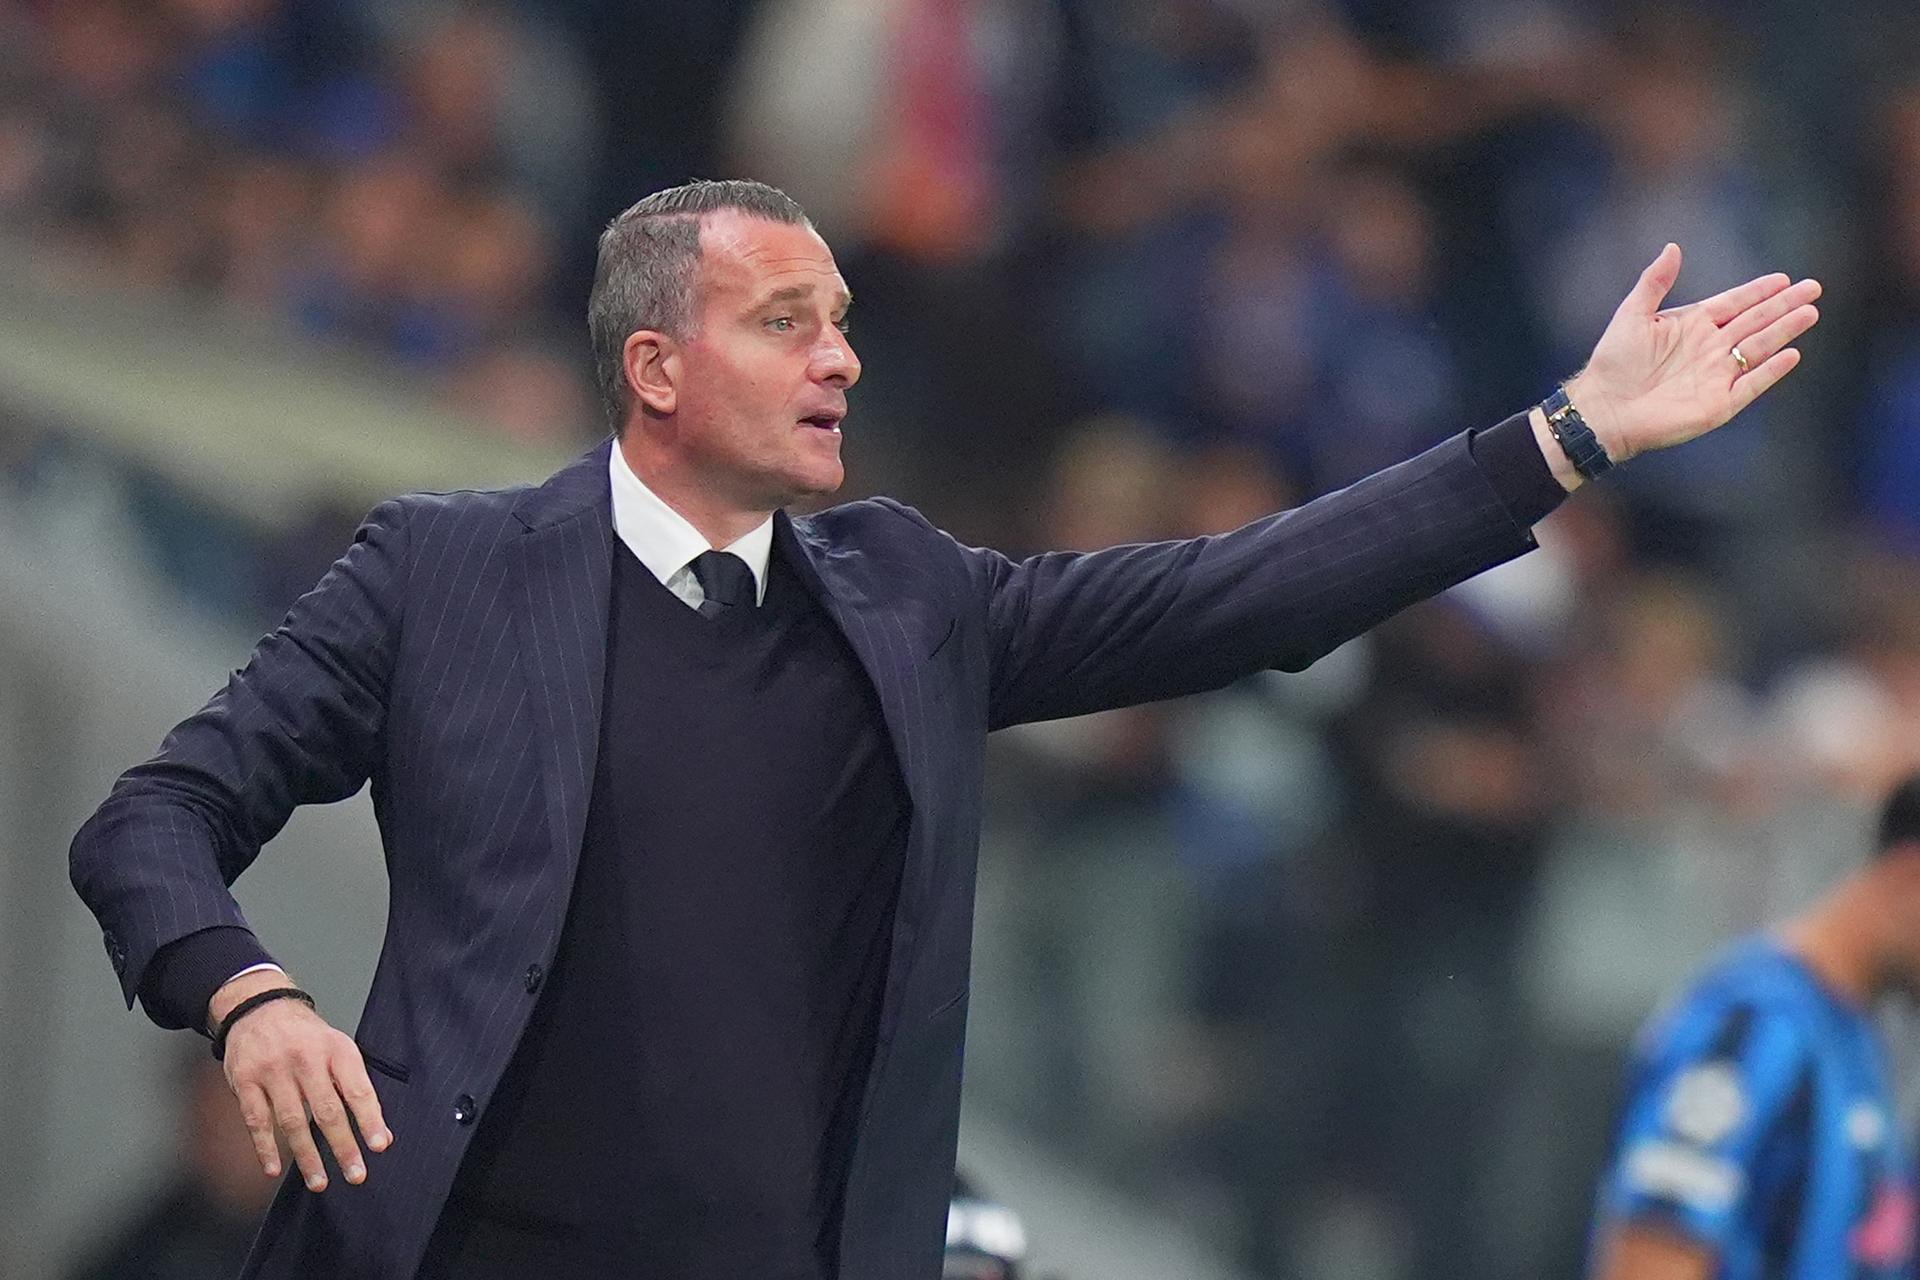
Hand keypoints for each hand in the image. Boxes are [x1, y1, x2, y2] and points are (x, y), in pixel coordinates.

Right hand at [211, 970, 392, 1191]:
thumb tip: (379, 1133)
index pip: (358, 1089)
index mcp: (336, 1050)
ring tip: (319, 1181)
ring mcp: (274, 1070)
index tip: (379, 1146)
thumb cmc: (306, 1036)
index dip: (370, 1119)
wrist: (259, 1009)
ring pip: (292, 1121)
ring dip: (307, 1156)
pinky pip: (257, 1120)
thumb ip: (355, 1087)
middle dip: (343, 1146)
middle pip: (327, 1110)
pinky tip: (274, 1169)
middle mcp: (306, 1059)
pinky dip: (266, 1148)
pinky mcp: (246, 1081)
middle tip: (355, 1174)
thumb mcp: (337, 1049)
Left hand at [1563, 243, 1820, 464]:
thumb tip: (1673, 247)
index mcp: (1692, 326)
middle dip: (1783, 305)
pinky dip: (1770, 371)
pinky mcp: (1718, 405)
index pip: (1734, 304)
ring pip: (1759, 348)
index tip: (1784, 278)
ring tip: (1810, 312)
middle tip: (1813, 288)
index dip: (1759, 291)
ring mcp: (1716, 377)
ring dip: (1784, 331)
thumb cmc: (1613, 362)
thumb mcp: (1633, 314)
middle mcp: (1709, 349)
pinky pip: (1751, 385)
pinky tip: (1791, 354)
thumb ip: (1654, 281)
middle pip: (1755, 322)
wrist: (1603, 409)